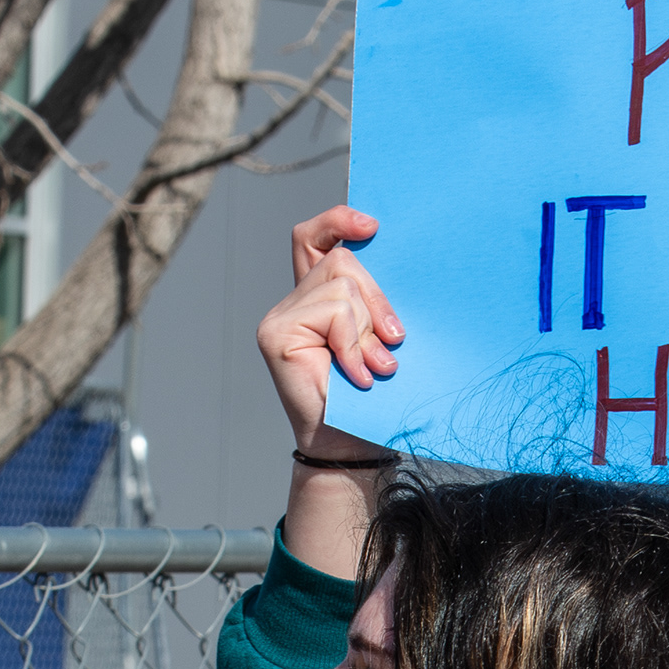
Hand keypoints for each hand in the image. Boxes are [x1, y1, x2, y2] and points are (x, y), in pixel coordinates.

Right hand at [262, 205, 403, 450]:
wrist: (351, 447)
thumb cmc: (370, 398)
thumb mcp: (378, 338)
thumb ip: (371, 303)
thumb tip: (386, 258)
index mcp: (314, 298)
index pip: (314, 238)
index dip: (339, 220)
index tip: (372, 226)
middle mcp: (290, 303)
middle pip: (340, 261)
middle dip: (376, 299)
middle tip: (392, 343)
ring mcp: (279, 317)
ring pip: (340, 286)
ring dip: (367, 329)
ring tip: (375, 367)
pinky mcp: (276, 333)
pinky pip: (332, 311)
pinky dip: (352, 342)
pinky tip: (358, 374)